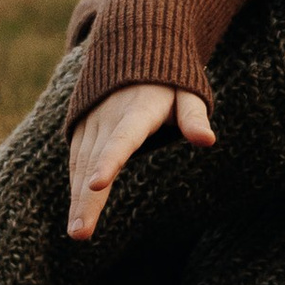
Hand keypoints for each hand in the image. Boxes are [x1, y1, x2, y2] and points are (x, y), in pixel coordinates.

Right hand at [66, 82, 215, 237]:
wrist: (131, 51)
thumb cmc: (168, 82)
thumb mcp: (187, 94)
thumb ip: (194, 117)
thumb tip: (208, 141)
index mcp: (136, 110)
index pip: (122, 139)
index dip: (109, 161)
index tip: (97, 185)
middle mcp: (108, 117)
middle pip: (95, 162)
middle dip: (87, 199)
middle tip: (80, 234)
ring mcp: (91, 123)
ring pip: (81, 165)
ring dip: (77, 200)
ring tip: (77, 233)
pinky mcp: (81, 129)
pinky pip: (77, 161)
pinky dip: (75, 188)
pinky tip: (77, 215)